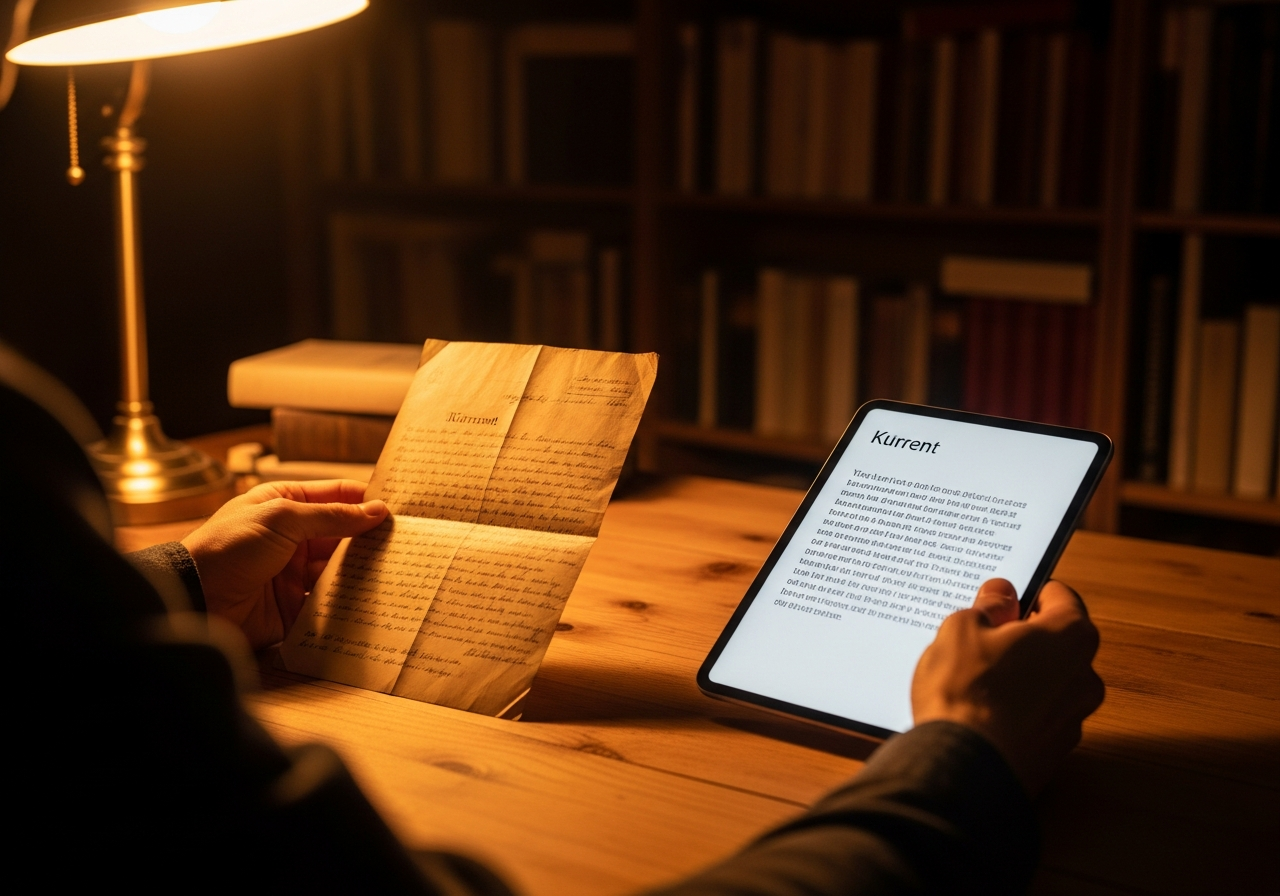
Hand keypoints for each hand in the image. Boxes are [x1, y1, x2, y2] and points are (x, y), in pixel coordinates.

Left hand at [181, 480, 387, 649]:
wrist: (195, 601)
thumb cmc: (228, 548)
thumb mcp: (281, 518)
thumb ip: (331, 516)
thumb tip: (375, 510)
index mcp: (284, 505)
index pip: (335, 497)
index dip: (365, 501)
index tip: (398, 510)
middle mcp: (291, 538)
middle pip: (342, 535)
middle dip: (370, 539)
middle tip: (407, 542)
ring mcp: (293, 573)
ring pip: (339, 570)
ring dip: (362, 571)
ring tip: (397, 571)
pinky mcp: (293, 607)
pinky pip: (328, 603)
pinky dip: (347, 603)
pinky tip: (372, 600)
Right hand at [911, 578, 1104, 796]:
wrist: (964, 768)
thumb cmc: (966, 692)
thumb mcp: (962, 629)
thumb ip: (987, 607)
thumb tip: (1000, 596)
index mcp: (1070, 636)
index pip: (1061, 598)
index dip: (1027, 593)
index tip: (1002, 599)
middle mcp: (1084, 677)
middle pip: (1056, 643)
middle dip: (1022, 637)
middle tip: (980, 639)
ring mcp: (1073, 718)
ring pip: (1047, 682)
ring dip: (1020, 676)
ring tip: (974, 680)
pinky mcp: (1055, 751)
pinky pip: (1037, 716)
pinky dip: (1016, 710)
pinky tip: (980, 712)